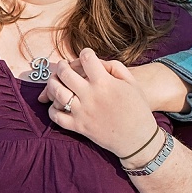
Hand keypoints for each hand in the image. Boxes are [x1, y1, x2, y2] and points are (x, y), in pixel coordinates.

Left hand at [42, 48, 161, 158]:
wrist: (138, 139)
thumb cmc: (138, 109)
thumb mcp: (132, 83)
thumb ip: (115, 67)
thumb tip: (98, 62)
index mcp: (104, 83)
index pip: (86, 58)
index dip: (86, 53)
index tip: (87, 56)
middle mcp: (90, 95)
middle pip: (65, 73)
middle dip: (62, 66)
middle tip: (63, 65)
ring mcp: (82, 112)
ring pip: (56, 92)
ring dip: (52, 83)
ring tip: (56, 80)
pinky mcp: (78, 127)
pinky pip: (56, 116)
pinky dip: (53, 109)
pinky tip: (57, 104)